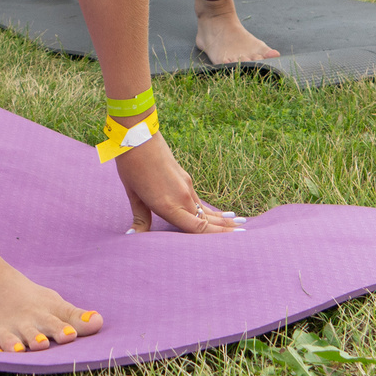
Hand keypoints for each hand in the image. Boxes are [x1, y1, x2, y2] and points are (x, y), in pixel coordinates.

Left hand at [113, 135, 239, 234]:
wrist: (138, 135)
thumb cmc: (132, 166)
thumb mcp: (133, 194)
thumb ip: (140, 218)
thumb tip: (132, 236)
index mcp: (168, 205)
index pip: (197, 228)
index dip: (216, 236)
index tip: (233, 240)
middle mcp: (182, 196)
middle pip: (207, 219)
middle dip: (225, 228)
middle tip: (244, 234)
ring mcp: (186, 186)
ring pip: (205, 208)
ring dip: (221, 218)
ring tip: (238, 223)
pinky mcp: (185, 178)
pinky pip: (199, 199)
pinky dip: (210, 209)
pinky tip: (216, 212)